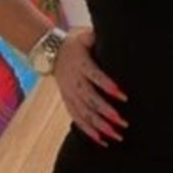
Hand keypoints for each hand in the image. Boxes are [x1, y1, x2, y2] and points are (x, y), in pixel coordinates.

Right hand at [54, 28, 128, 146]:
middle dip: (106, 112)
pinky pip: (78, 119)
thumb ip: (93, 36)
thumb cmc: (73, 44)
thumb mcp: (82, 36)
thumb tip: (107, 32)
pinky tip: (102, 140)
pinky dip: (89, 131)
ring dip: (100, 126)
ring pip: (84, 113)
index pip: (94, 76)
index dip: (107, 86)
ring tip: (116, 135)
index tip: (123, 95)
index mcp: (80, 64)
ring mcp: (70, 94)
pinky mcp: (68, 102)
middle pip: (89, 99)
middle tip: (122, 121)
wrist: (49, 53)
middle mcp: (74, 81)